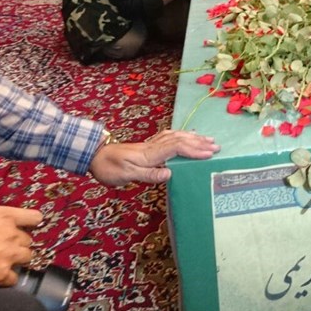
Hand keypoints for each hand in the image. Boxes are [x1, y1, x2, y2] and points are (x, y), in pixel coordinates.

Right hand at [0, 206, 42, 285]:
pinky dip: (8, 278)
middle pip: (27, 239)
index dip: (31, 221)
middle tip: (4, 245)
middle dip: (18, 242)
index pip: (32, 216)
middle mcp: (10, 234)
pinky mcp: (3, 273)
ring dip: (18, 259)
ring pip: (27, 256)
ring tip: (5, 261)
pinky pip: (14, 277)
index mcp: (1, 216)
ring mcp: (9, 254)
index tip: (29, 223)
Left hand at [88, 129, 219, 185]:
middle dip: (199, 142)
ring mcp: (150, 144)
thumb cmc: (108, 168)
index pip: (176, 148)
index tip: (210, 153)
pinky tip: (187, 136)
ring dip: (193, 137)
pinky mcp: (148, 145)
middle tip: (216, 146)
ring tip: (208, 139)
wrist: (94, 155)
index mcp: (149, 154)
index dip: (194, 150)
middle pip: (180, 140)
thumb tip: (170, 172)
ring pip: (176, 136)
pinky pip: (169, 136)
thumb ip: (148, 174)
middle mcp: (152, 146)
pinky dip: (181, 135)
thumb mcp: (126, 175)